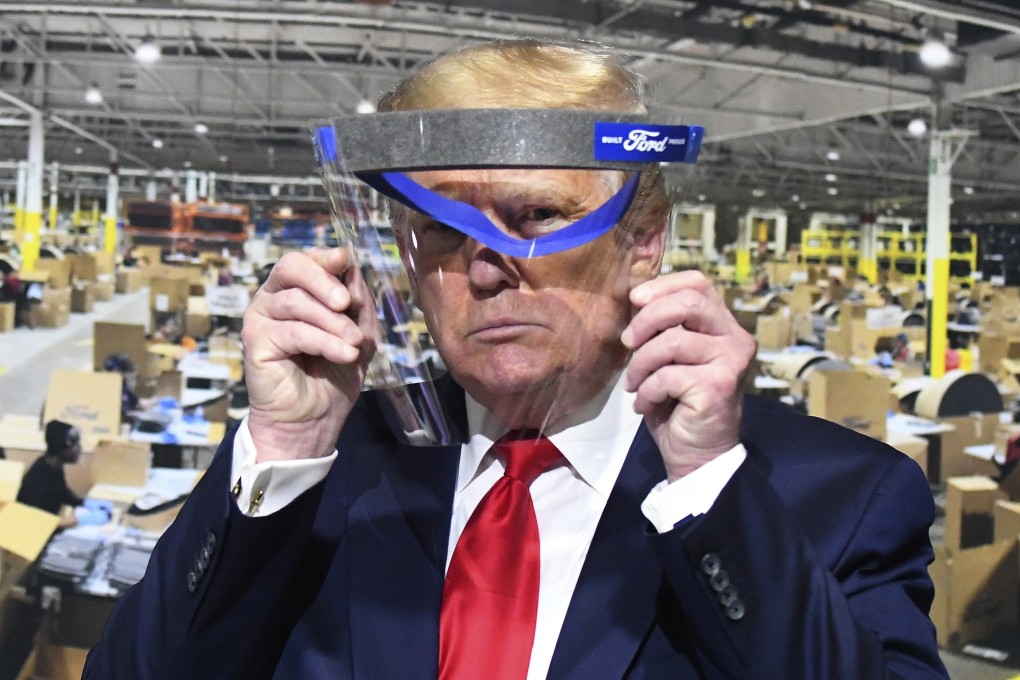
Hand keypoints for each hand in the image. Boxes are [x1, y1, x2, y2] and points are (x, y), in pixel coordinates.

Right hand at [241, 248, 378, 462]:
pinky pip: (293, 331)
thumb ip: (357, 304)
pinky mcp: (255, 341)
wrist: (313, 420)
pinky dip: (325, 341)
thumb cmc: (332, 376)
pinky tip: (344, 354)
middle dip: (324, 280)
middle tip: (348, 303)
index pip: (306, 259)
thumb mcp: (357, 335)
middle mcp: (273, 298)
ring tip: (354, 343)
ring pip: (297, 302)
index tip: (345, 261)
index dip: (325, 257)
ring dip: (333, 322)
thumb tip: (352, 271)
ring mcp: (261, 318)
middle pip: (292, 267)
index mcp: (297, 290)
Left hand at [621, 271, 755, 481]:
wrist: (696, 454)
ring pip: (670, 342)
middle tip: (627, 342)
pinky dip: (646, 391)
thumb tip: (636, 300)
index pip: (698, 284)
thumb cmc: (679, 405)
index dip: (663, 285)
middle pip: (688, 303)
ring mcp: (730, 362)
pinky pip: (667, 376)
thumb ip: (664, 329)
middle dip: (647, 320)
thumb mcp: (669, 358)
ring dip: (640, 364)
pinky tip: (645, 404)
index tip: (635, 300)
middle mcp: (735, 339)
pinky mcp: (718, 386)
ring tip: (634, 384)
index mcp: (723, 326)